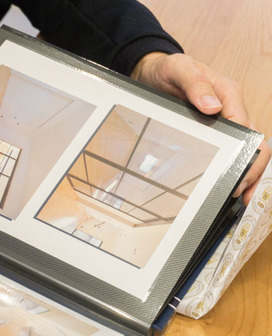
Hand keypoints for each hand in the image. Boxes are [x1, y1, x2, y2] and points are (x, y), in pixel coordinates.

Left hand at [131, 52, 270, 203]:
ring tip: (237, 196)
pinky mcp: (211, 130)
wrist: (152, 72)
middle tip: (238, 191)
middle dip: (251, 169)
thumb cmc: (167, 69)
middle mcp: (230, 109)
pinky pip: (228, 150)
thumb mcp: (178, 69)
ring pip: (244, 150)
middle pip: (253, 143)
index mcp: (228, 94)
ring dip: (246, 173)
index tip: (237, 173)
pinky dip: (232, 168)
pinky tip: (228, 186)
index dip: (246, 153)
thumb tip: (212, 106)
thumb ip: (195, 84)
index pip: (246, 127)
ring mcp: (222, 121)